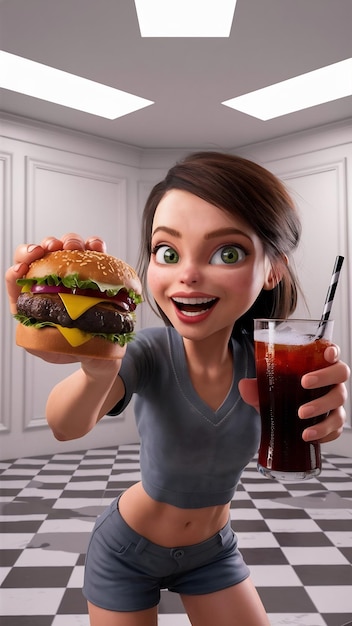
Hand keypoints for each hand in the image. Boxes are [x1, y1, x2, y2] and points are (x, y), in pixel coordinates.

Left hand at [5, 233, 106, 362]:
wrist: (95, 351)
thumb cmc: (66, 348)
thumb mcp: (44, 347)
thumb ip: (36, 336)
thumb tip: (42, 321)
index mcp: (31, 296)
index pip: (17, 274)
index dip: (18, 267)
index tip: (23, 269)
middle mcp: (50, 278)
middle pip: (40, 251)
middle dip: (44, 245)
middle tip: (52, 249)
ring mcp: (72, 271)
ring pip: (66, 244)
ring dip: (69, 240)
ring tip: (75, 247)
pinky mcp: (94, 270)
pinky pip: (94, 250)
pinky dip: (95, 245)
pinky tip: (96, 248)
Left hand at [239, 343, 349, 444]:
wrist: (284, 418)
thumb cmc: (283, 394)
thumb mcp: (268, 389)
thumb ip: (256, 386)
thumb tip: (244, 386)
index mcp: (319, 366)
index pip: (332, 352)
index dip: (334, 351)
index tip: (328, 353)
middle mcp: (332, 381)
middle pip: (341, 373)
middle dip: (324, 377)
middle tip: (304, 383)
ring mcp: (335, 402)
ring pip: (339, 402)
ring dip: (321, 408)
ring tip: (301, 415)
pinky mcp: (334, 422)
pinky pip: (337, 427)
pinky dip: (324, 432)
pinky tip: (309, 434)